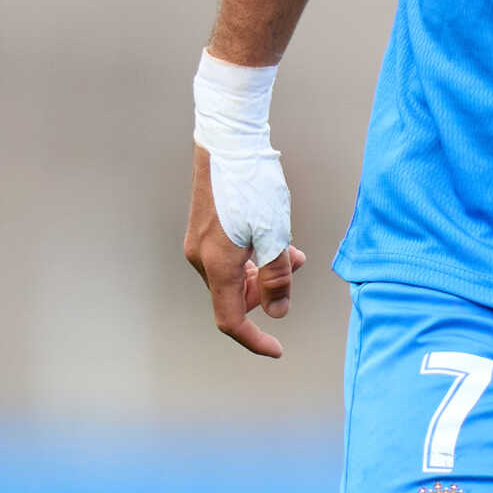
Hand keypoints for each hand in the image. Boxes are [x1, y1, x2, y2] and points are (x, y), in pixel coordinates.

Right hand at [183, 144, 304, 356]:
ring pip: (232, 275)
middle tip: (293, 269)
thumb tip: (278, 312)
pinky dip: (252, 257)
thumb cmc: (252, 184)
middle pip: (233, 297)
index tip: (276, 349)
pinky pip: (228, 257)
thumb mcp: (275, 234)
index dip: (254, 340)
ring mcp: (200, 243)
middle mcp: (201, 258)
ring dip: (262, 272)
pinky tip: (273, 238)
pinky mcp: (204, 228)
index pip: (231, 320)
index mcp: (217, 265)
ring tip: (291, 251)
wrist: (228, 142)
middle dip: (265, 293)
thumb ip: (277, 278)